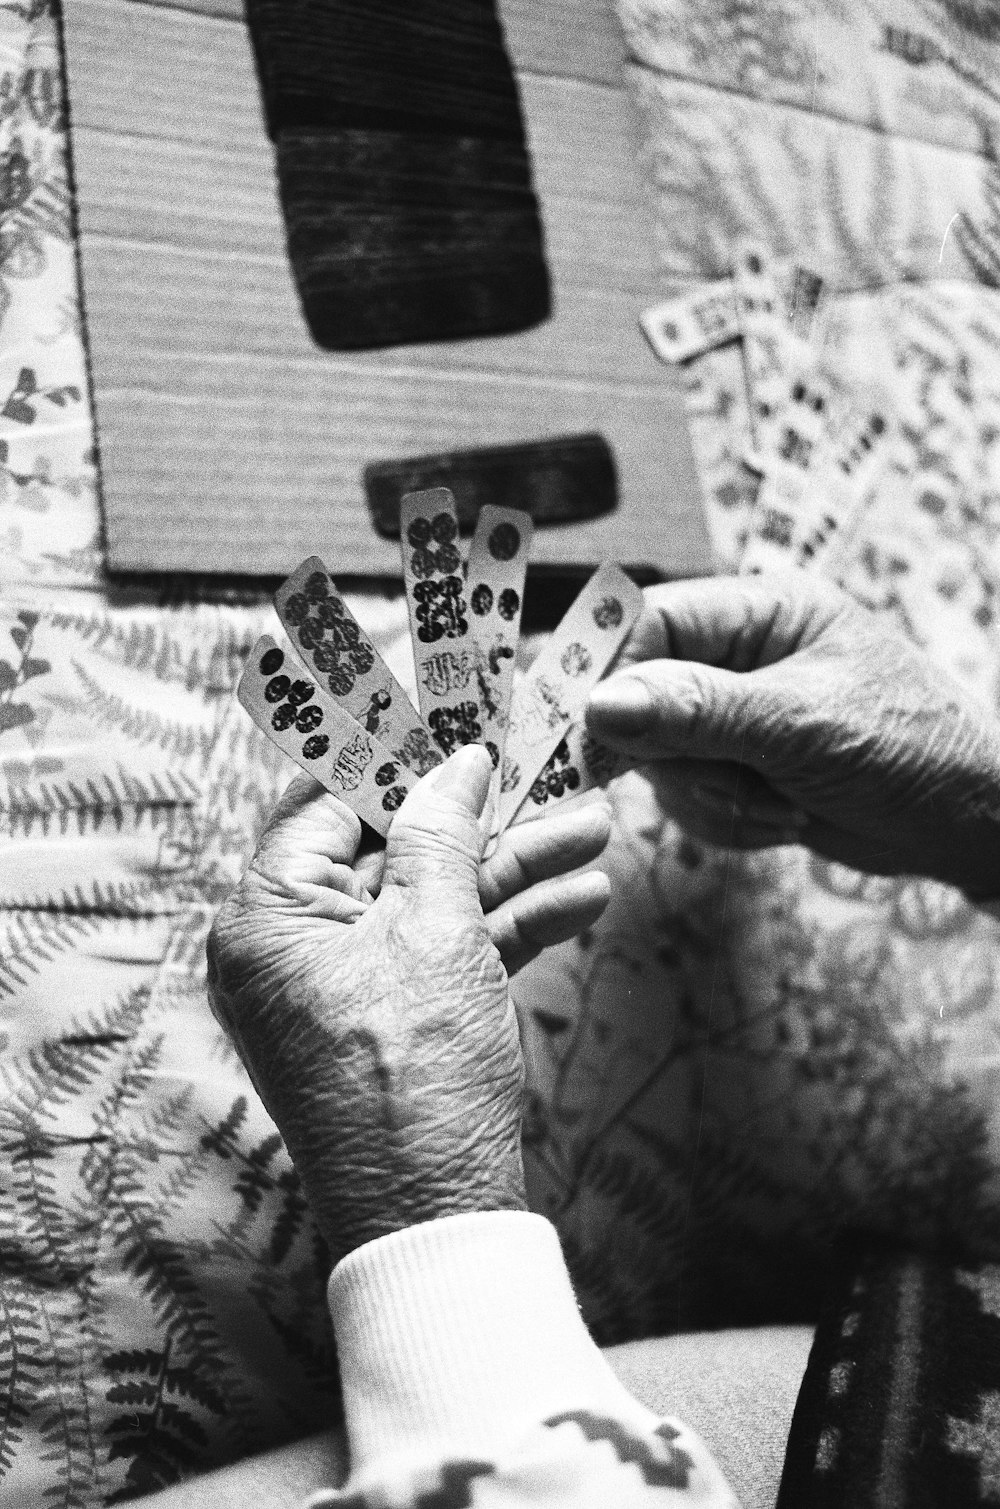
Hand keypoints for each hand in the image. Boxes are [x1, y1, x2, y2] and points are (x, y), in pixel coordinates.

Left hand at [206, 746, 610, 1262]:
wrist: (437, 1216)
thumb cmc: (417, 1073)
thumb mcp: (436, 928)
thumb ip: (442, 830)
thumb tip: (456, 759)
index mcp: (268, 914)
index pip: (323, 799)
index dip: (387, 746)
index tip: (438, 698)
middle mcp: (294, 945)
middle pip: (390, 846)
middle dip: (478, 812)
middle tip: (534, 757)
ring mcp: (347, 983)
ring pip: (432, 898)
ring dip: (513, 867)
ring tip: (594, 828)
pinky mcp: (395, 1017)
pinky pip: (446, 950)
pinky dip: (508, 925)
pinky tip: (583, 894)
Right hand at [585, 573, 999, 896]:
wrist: (968, 825)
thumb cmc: (911, 747)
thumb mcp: (801, 723)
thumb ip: (697, 711)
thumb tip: (599, 705)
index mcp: (762, 610)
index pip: (651, 621)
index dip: (610, 670)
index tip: (585, 726)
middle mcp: (741, 656)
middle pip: (643, 697)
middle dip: (681, 757)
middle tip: (731, 784)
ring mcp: (736, 715)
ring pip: (661, 758)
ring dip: (711, 796)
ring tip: (781, 805)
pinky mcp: (738, 768)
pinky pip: (688, 797)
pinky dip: (727, 820)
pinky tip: (784, 820)